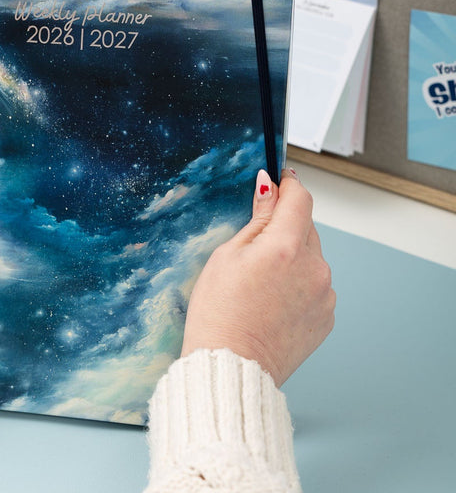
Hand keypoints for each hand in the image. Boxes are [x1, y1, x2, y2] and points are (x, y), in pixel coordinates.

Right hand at [181, 169, 334, 386]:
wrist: (232, 367)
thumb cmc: (219, 314)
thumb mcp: (227, 255)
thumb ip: (257, 219)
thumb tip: (269, 188)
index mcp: (285, 247)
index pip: (299, 199)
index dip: (289, 185)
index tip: (280, 180)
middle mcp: (314, 268)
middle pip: (305, 228)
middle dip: (284, 228)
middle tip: (253, 249)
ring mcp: (324, 294)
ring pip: (311, 258)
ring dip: (292, 258)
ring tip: (261, 284)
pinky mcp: (327, 317)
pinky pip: (315, 285)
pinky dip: (299, 284)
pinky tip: (273, 301)